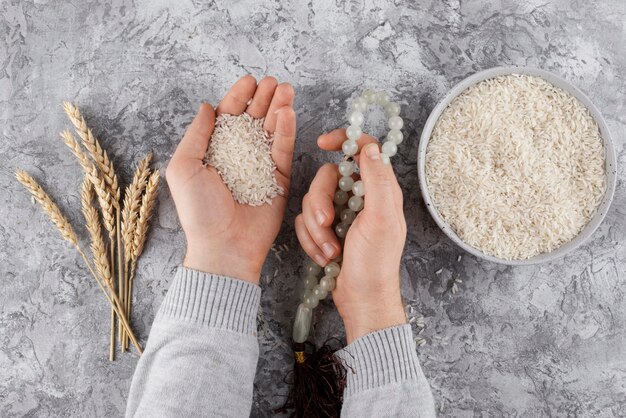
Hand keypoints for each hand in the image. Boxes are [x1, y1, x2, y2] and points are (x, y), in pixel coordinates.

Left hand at [166, 76, 295, 283]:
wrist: (224, 245)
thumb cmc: (199, 211)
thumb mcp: (184, 167)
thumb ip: (196, 135)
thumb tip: (206, 106)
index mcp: (214, 151)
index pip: (229, 116)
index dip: (238, 97)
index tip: (249, 80)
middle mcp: (238, 156)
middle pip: (253, 119)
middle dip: (263, 98)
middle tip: (273, 82)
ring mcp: (260, 167)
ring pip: (272, 130)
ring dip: (279, 108)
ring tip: (286, 90)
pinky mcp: (279, 179)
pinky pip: (283, 150)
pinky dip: (287, 131)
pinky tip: (288, 113)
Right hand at [295, 130, 406, 342]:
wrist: (361, 299)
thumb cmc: (375, 264)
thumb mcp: (381, 220)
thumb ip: (377, 181)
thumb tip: (370, 147)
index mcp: (379, 189)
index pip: (362, 150)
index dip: (344, 141)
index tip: (323, 143)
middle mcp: (359, 197)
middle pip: (327, 177)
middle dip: (320, 202)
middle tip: (327, 223)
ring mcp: (341, 213)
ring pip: (312, 200)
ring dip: (316, 229)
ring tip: (330, 251)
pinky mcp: (325, 229)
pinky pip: (304, 222)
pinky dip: (311, 240)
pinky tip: (325, 257)